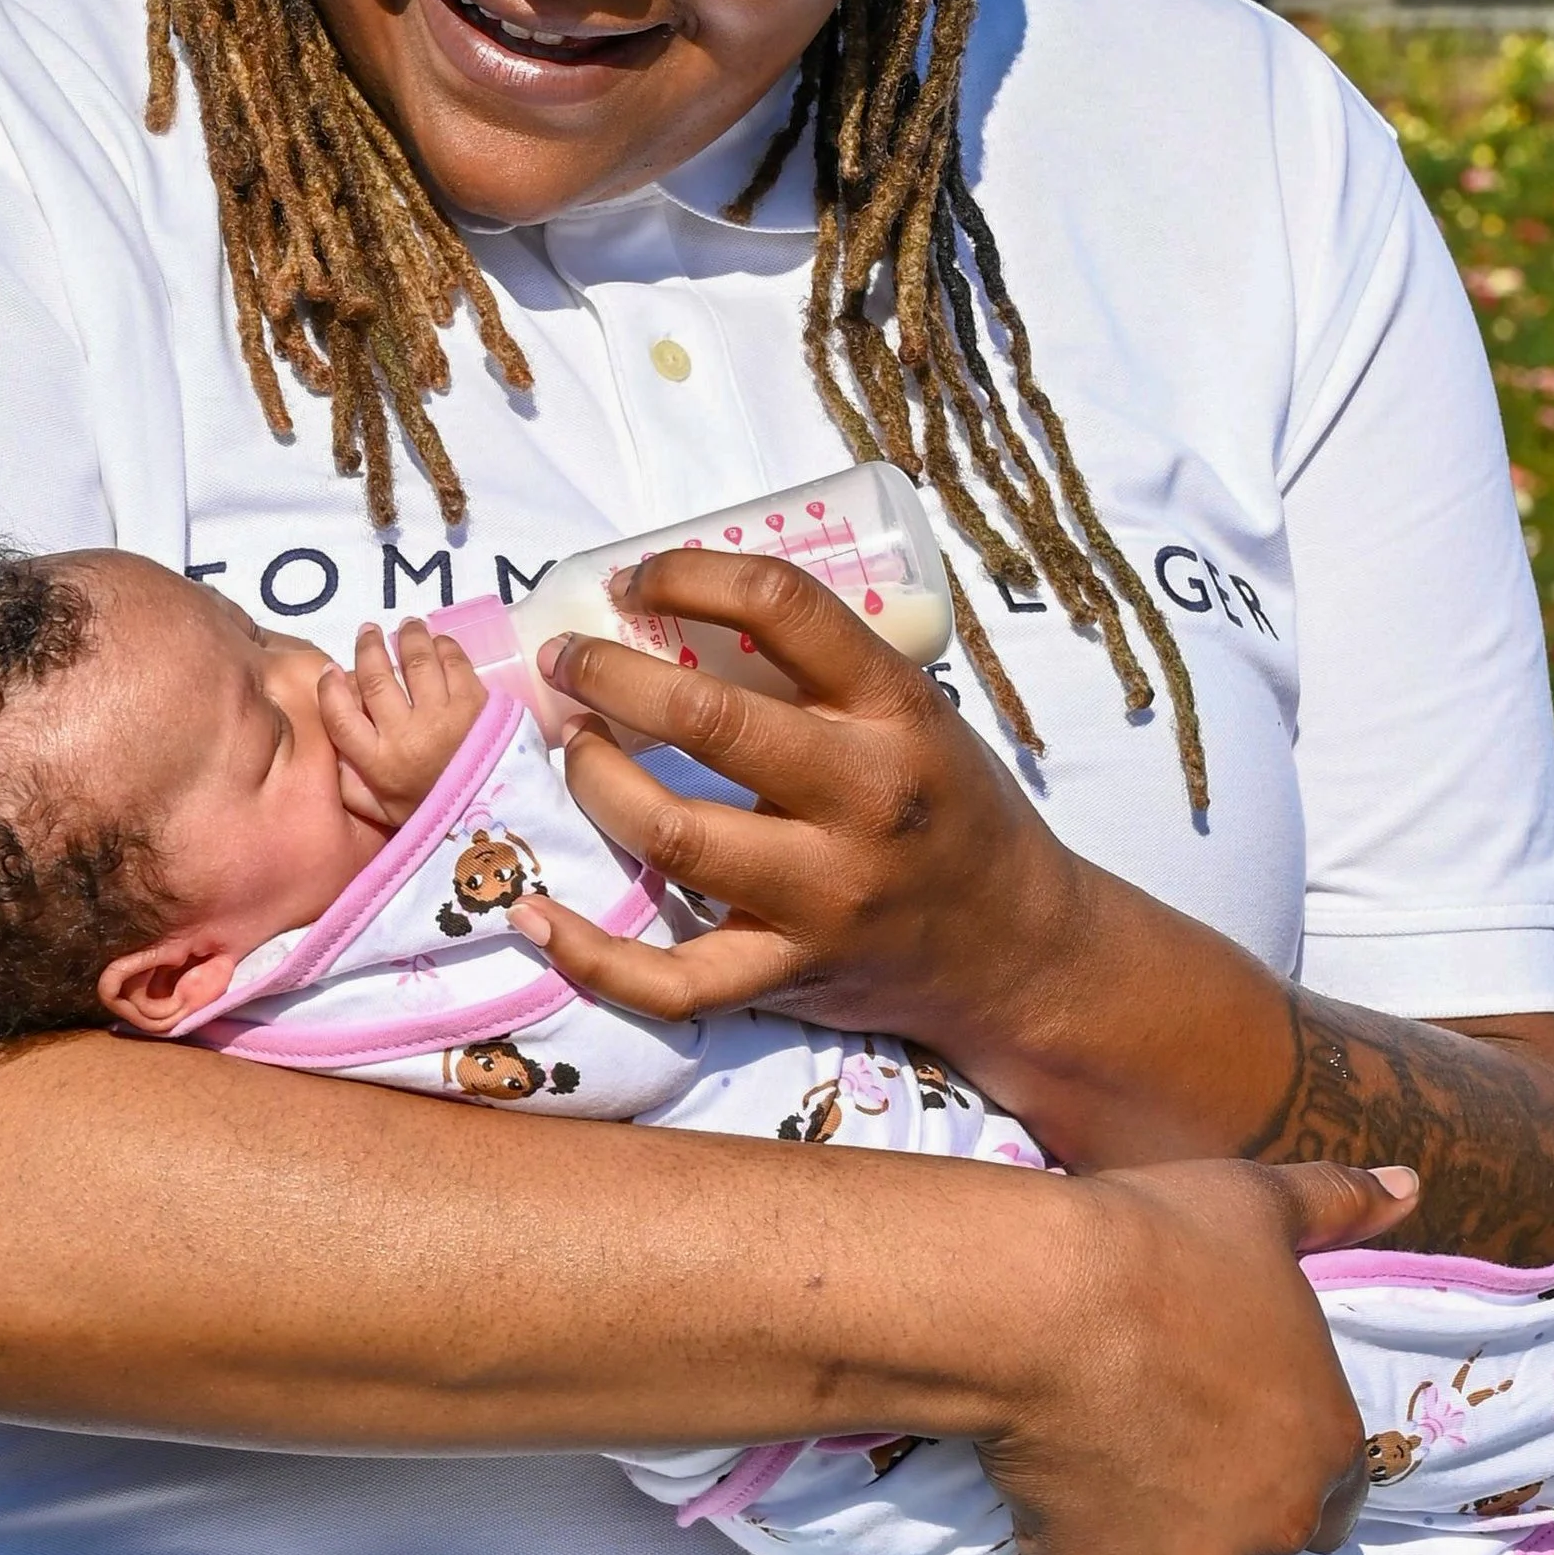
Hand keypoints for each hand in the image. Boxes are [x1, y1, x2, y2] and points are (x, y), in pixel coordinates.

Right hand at [318, 618, 487, 827]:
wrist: (494, 815)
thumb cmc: (433, 809)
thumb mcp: (382, 811)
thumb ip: (352, 785)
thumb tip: (330, 751)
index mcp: (378, 763)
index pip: (339, 716)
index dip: (329, 688)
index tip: (331, 669)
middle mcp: (405, 735)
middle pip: (376, 679)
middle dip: (368, 648)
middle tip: (368, 631)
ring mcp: (442, 716)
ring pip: (416, 662)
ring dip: (409, 637)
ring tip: (407, 627)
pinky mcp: (475, 703)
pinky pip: (454, 663)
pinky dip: (444, 646)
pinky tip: (438, 642)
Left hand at [503, 544, 1066, 1053]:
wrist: (1019, 948)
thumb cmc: (951, 807)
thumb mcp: (917, 715)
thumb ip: (823, 671)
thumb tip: (681, 606)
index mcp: (897, 711)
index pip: (782, 606)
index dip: (686, 575)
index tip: (631, 579)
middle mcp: (863, 799)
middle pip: (706, 721)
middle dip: (607, 675)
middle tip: (566, 660)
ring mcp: (824, 895)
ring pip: (671, 835)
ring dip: (594, 780)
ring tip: (572, 746)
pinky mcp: (789, 974)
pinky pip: (672, 979)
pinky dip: (590, 953)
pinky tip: (534, 915)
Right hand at [992, 1156, 1417, 1554]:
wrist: (1042, 1301)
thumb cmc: (1163, 1243)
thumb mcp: (1260, 1204)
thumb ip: (1339, 1205)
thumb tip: (1407, 1186)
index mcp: (1327, 1445)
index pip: (1336, 1486)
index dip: (1285, 1447)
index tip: (1231, 1410)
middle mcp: (1271, 1524)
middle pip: (1258, 1529)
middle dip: (1222, 1495)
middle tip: (1158, 1421)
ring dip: (1144, 1519)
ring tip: (1090, 1439)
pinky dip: (1061, 1537)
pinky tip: (1038, 1471)